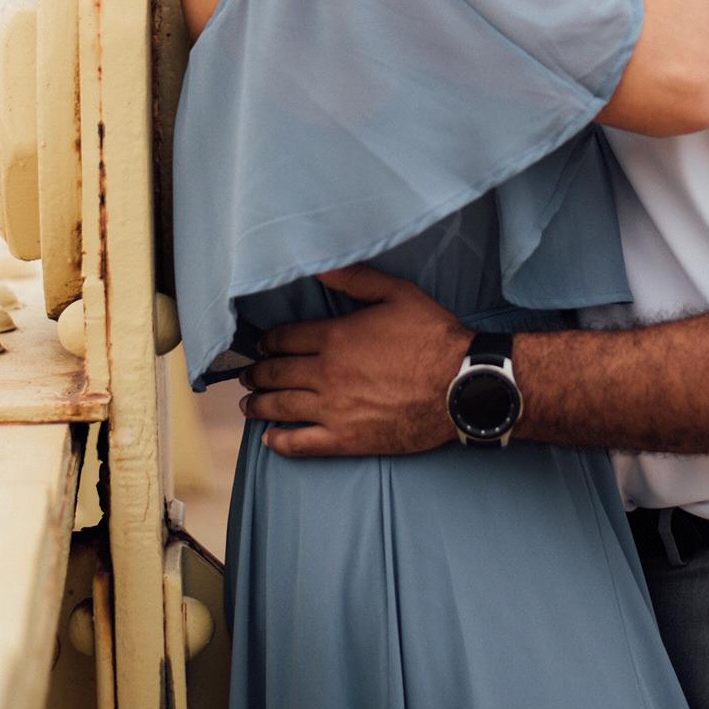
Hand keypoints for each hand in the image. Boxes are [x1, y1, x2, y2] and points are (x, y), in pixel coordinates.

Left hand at [236, 265, 468, 457]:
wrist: (460, 386)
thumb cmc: (433, 337)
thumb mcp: (397, 294)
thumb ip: (355, 278)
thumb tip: (319, 265)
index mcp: (335, 337)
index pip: (284, 339)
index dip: (267, 341)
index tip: (262, 344)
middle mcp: (326, 374)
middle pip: (276, 373)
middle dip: (257, 374)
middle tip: (248, 376)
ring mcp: (333, 409)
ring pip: (281, 407)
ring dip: (259, 405)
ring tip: (250, 404)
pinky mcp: (346, 439)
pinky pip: (301, 444)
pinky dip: (280, 442)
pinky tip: (270, 439)